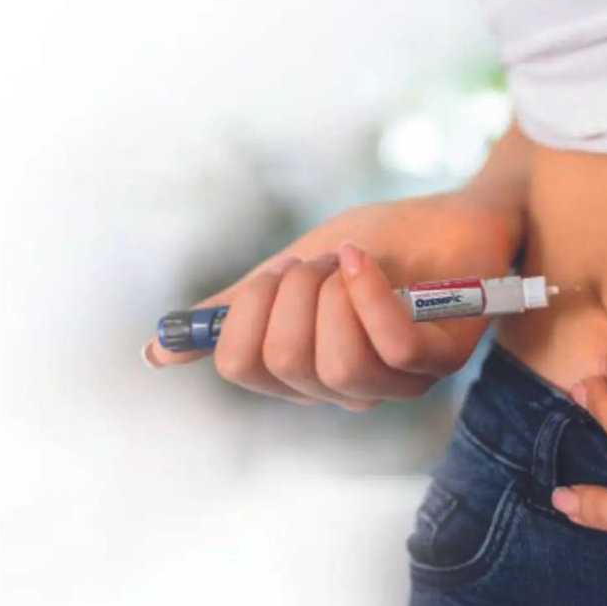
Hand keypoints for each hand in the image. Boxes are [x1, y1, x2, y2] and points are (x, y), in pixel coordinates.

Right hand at [142, 189, 522, 409]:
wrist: (450, 216)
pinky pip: (391, 347)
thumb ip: (237, 311)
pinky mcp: (441, 360)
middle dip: (290, 292)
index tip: (274, 274)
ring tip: (348, 262)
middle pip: (285, 365)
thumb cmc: (377, 246)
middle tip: (318, 263)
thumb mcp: (292, 273)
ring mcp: (397, 381)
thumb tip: (156, 352)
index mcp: (304, 371)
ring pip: (337, 365)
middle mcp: (348, 389)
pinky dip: (368, 295)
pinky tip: (365, 262)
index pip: (243, 368)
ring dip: (331, 293)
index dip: (245, 311)